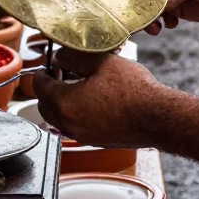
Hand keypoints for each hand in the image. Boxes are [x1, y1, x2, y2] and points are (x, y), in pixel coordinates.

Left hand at [34, 48, 164, 147]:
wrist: (157, 117)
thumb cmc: (133, 90)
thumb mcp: (101, 62)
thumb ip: (74, 58)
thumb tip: (60, 57)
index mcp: (65, 103)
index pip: (40, 87)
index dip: (41, 73)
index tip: (47, 66)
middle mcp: (69, 124)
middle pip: (45, 106)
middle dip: (47, 90)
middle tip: (57, 75)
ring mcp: (82, 136)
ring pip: (59, 119)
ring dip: (60, 103)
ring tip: (74, 85)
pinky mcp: (95, 141)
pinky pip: (75, 126)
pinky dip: (74, 114)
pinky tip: (90, 100)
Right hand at [145, 0, 198, 32]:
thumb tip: (157, 4)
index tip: (129, 1)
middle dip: (142, 7)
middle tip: (141, 22)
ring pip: (152, 7)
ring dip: (151, 18)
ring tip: (156, 29)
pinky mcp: (178, 7)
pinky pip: (162, 16)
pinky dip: (162, 22)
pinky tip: (171, 24)